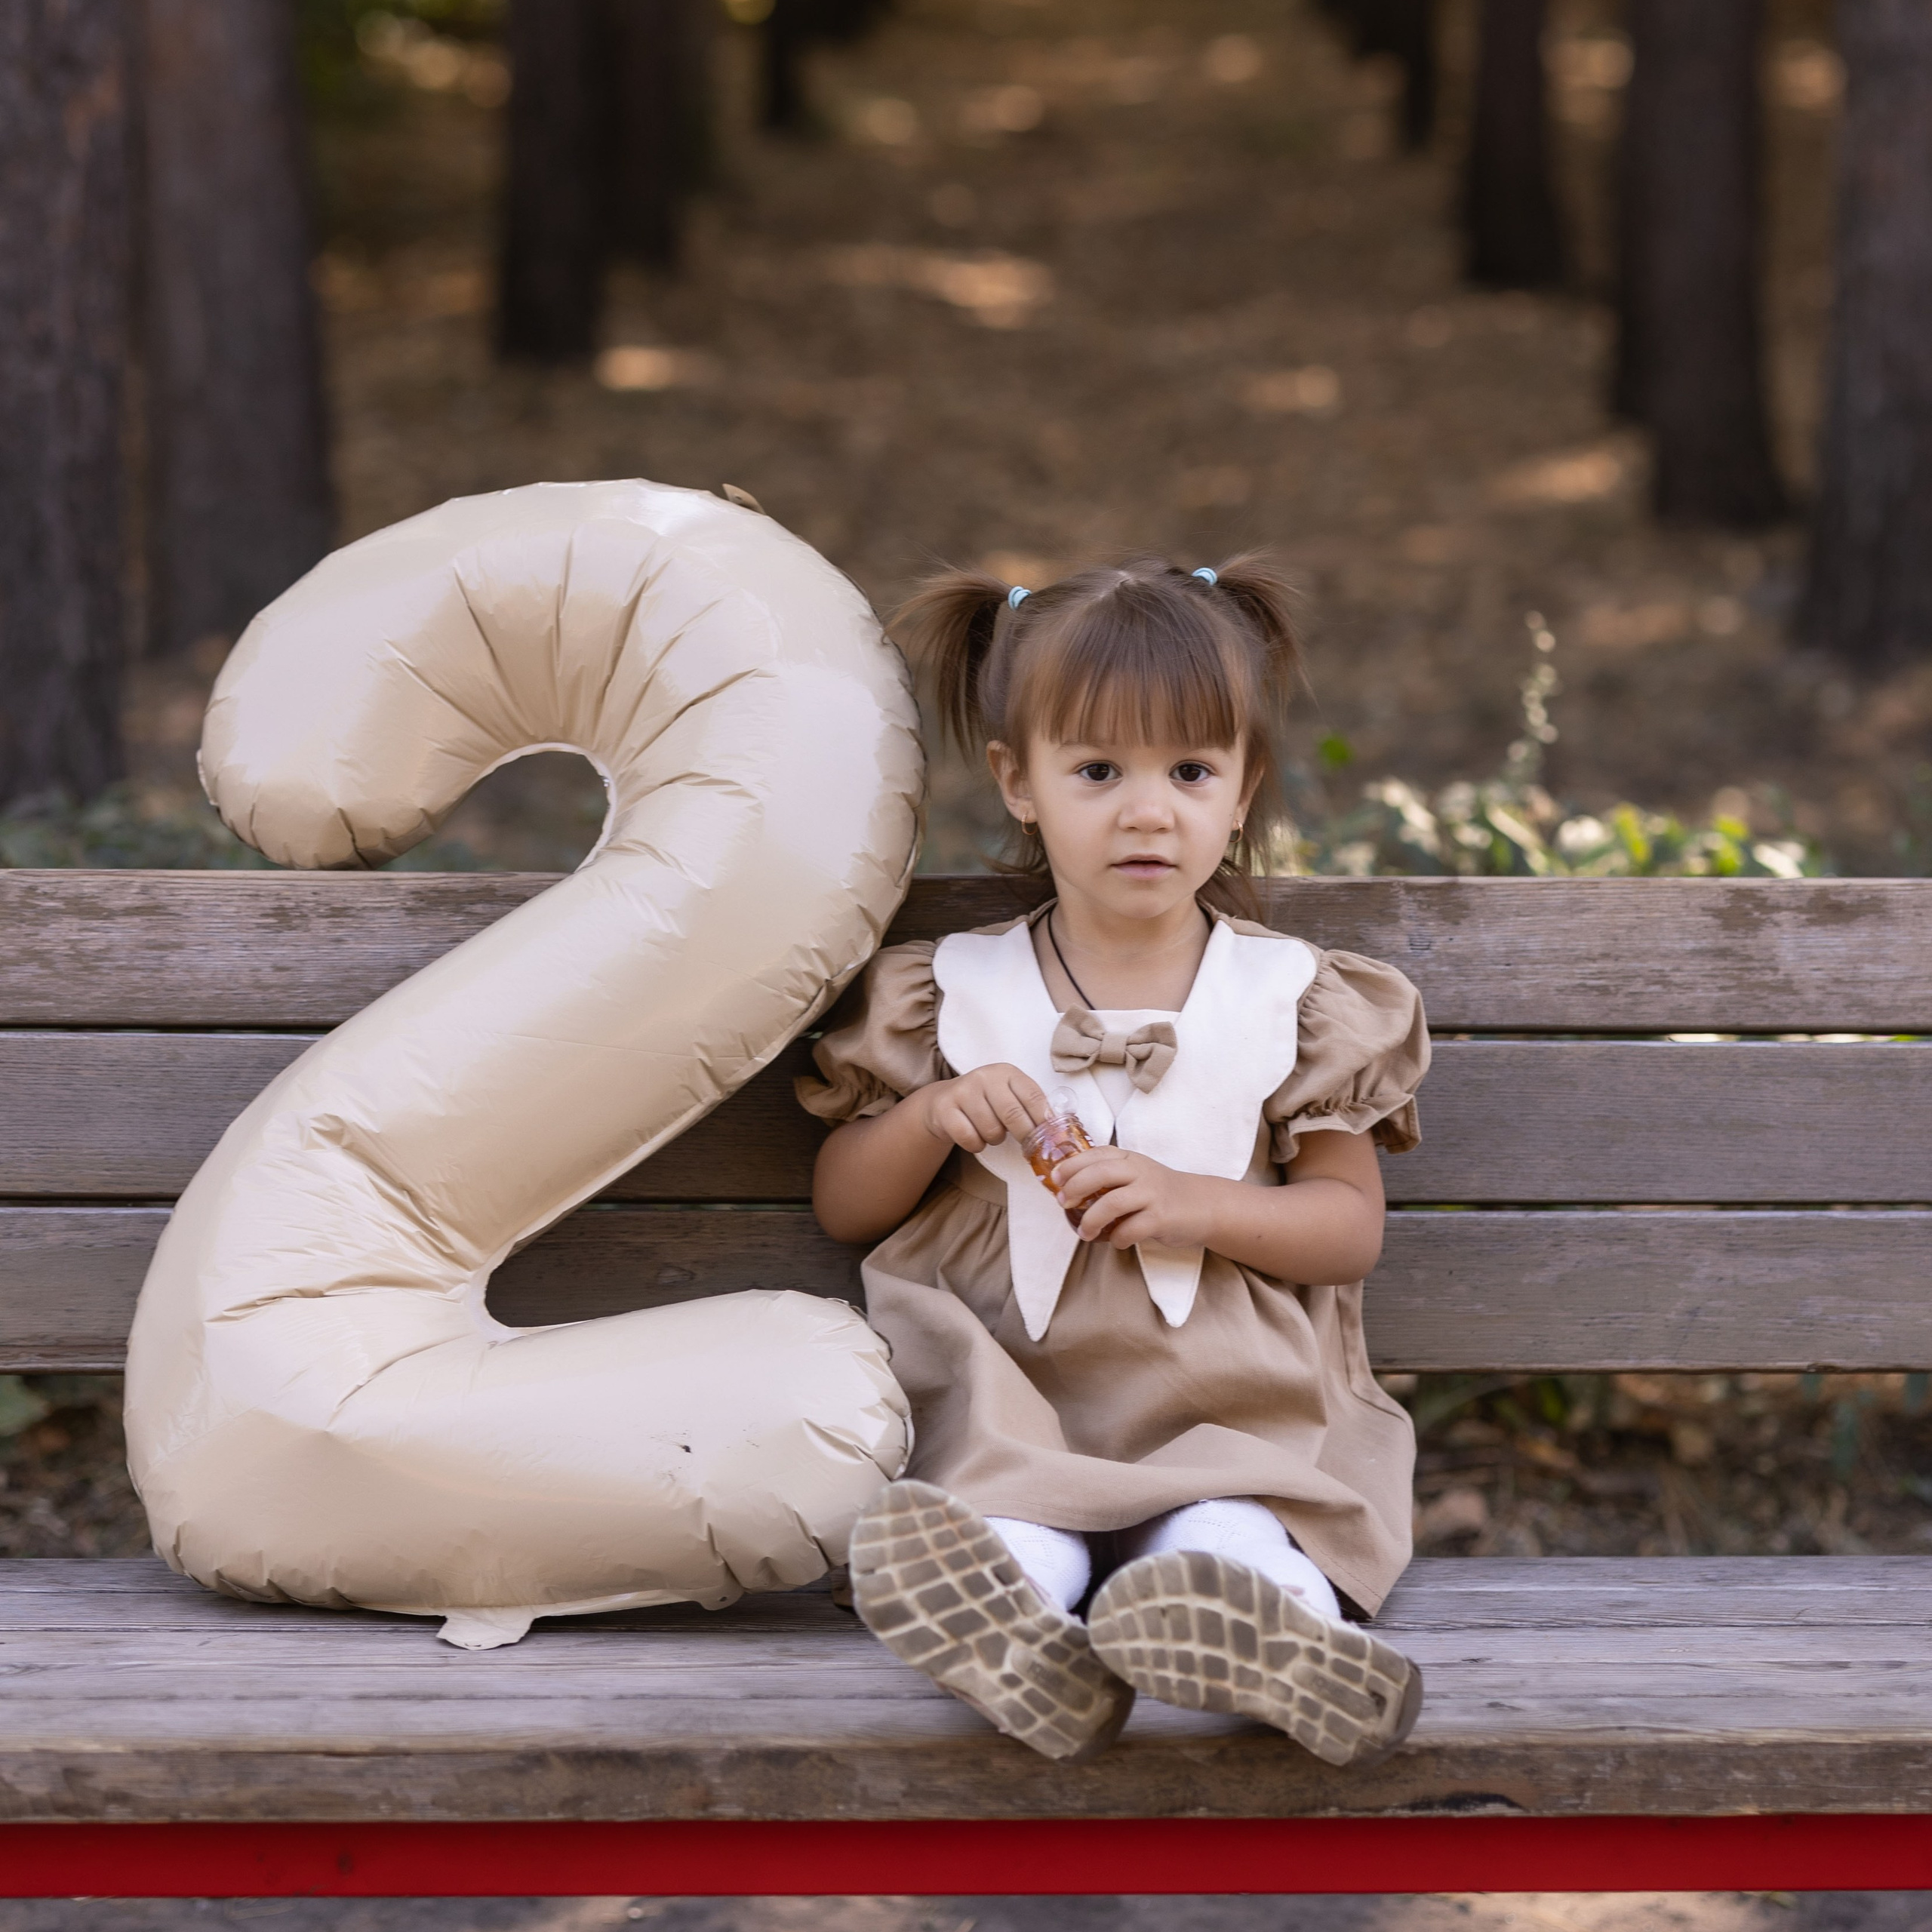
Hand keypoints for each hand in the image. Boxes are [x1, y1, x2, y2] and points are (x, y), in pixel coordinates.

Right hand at [916, 1063, 1051, 1153]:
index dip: (1044, 1120)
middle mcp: (985, 1077)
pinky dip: (976, 1145)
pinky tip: (974, 1136)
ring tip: (991, 1132)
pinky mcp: (945, 1108)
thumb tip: (1057, 1130)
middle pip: (1013, 1115)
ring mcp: (963, 1091)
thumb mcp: (1009, 1096)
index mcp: (1006, 1072)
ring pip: (991, 1130)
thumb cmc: (986, 1102)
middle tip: (1027, 1145)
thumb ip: (1030, 1107)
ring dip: (995, 1139)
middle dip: (1024, 1135)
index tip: (1049, 1137)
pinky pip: (969, 1138)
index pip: (1033, 1096)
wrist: (944, 1102)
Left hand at [1052, 1147, 1211, 1248]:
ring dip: (1091, 1220)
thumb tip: (1067, 1190)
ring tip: (1085, 1233)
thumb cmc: (1159, 1192)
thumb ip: (1109, 1176)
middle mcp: (1140, 1171)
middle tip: (1063, 1203)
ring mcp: (1152, 1194)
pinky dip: (1117, 1238)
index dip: (1072, 1165)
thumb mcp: (1135, 1174)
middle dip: (1075, 1189)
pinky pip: (1130, 1229)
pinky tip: (1116, 1241)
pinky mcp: (1161, 1217)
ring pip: (1112, 1203)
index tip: (1056, 1179)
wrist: (1201, 1205)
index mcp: (1130, 1158)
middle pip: (1100, 1174)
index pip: (1096, 1154)